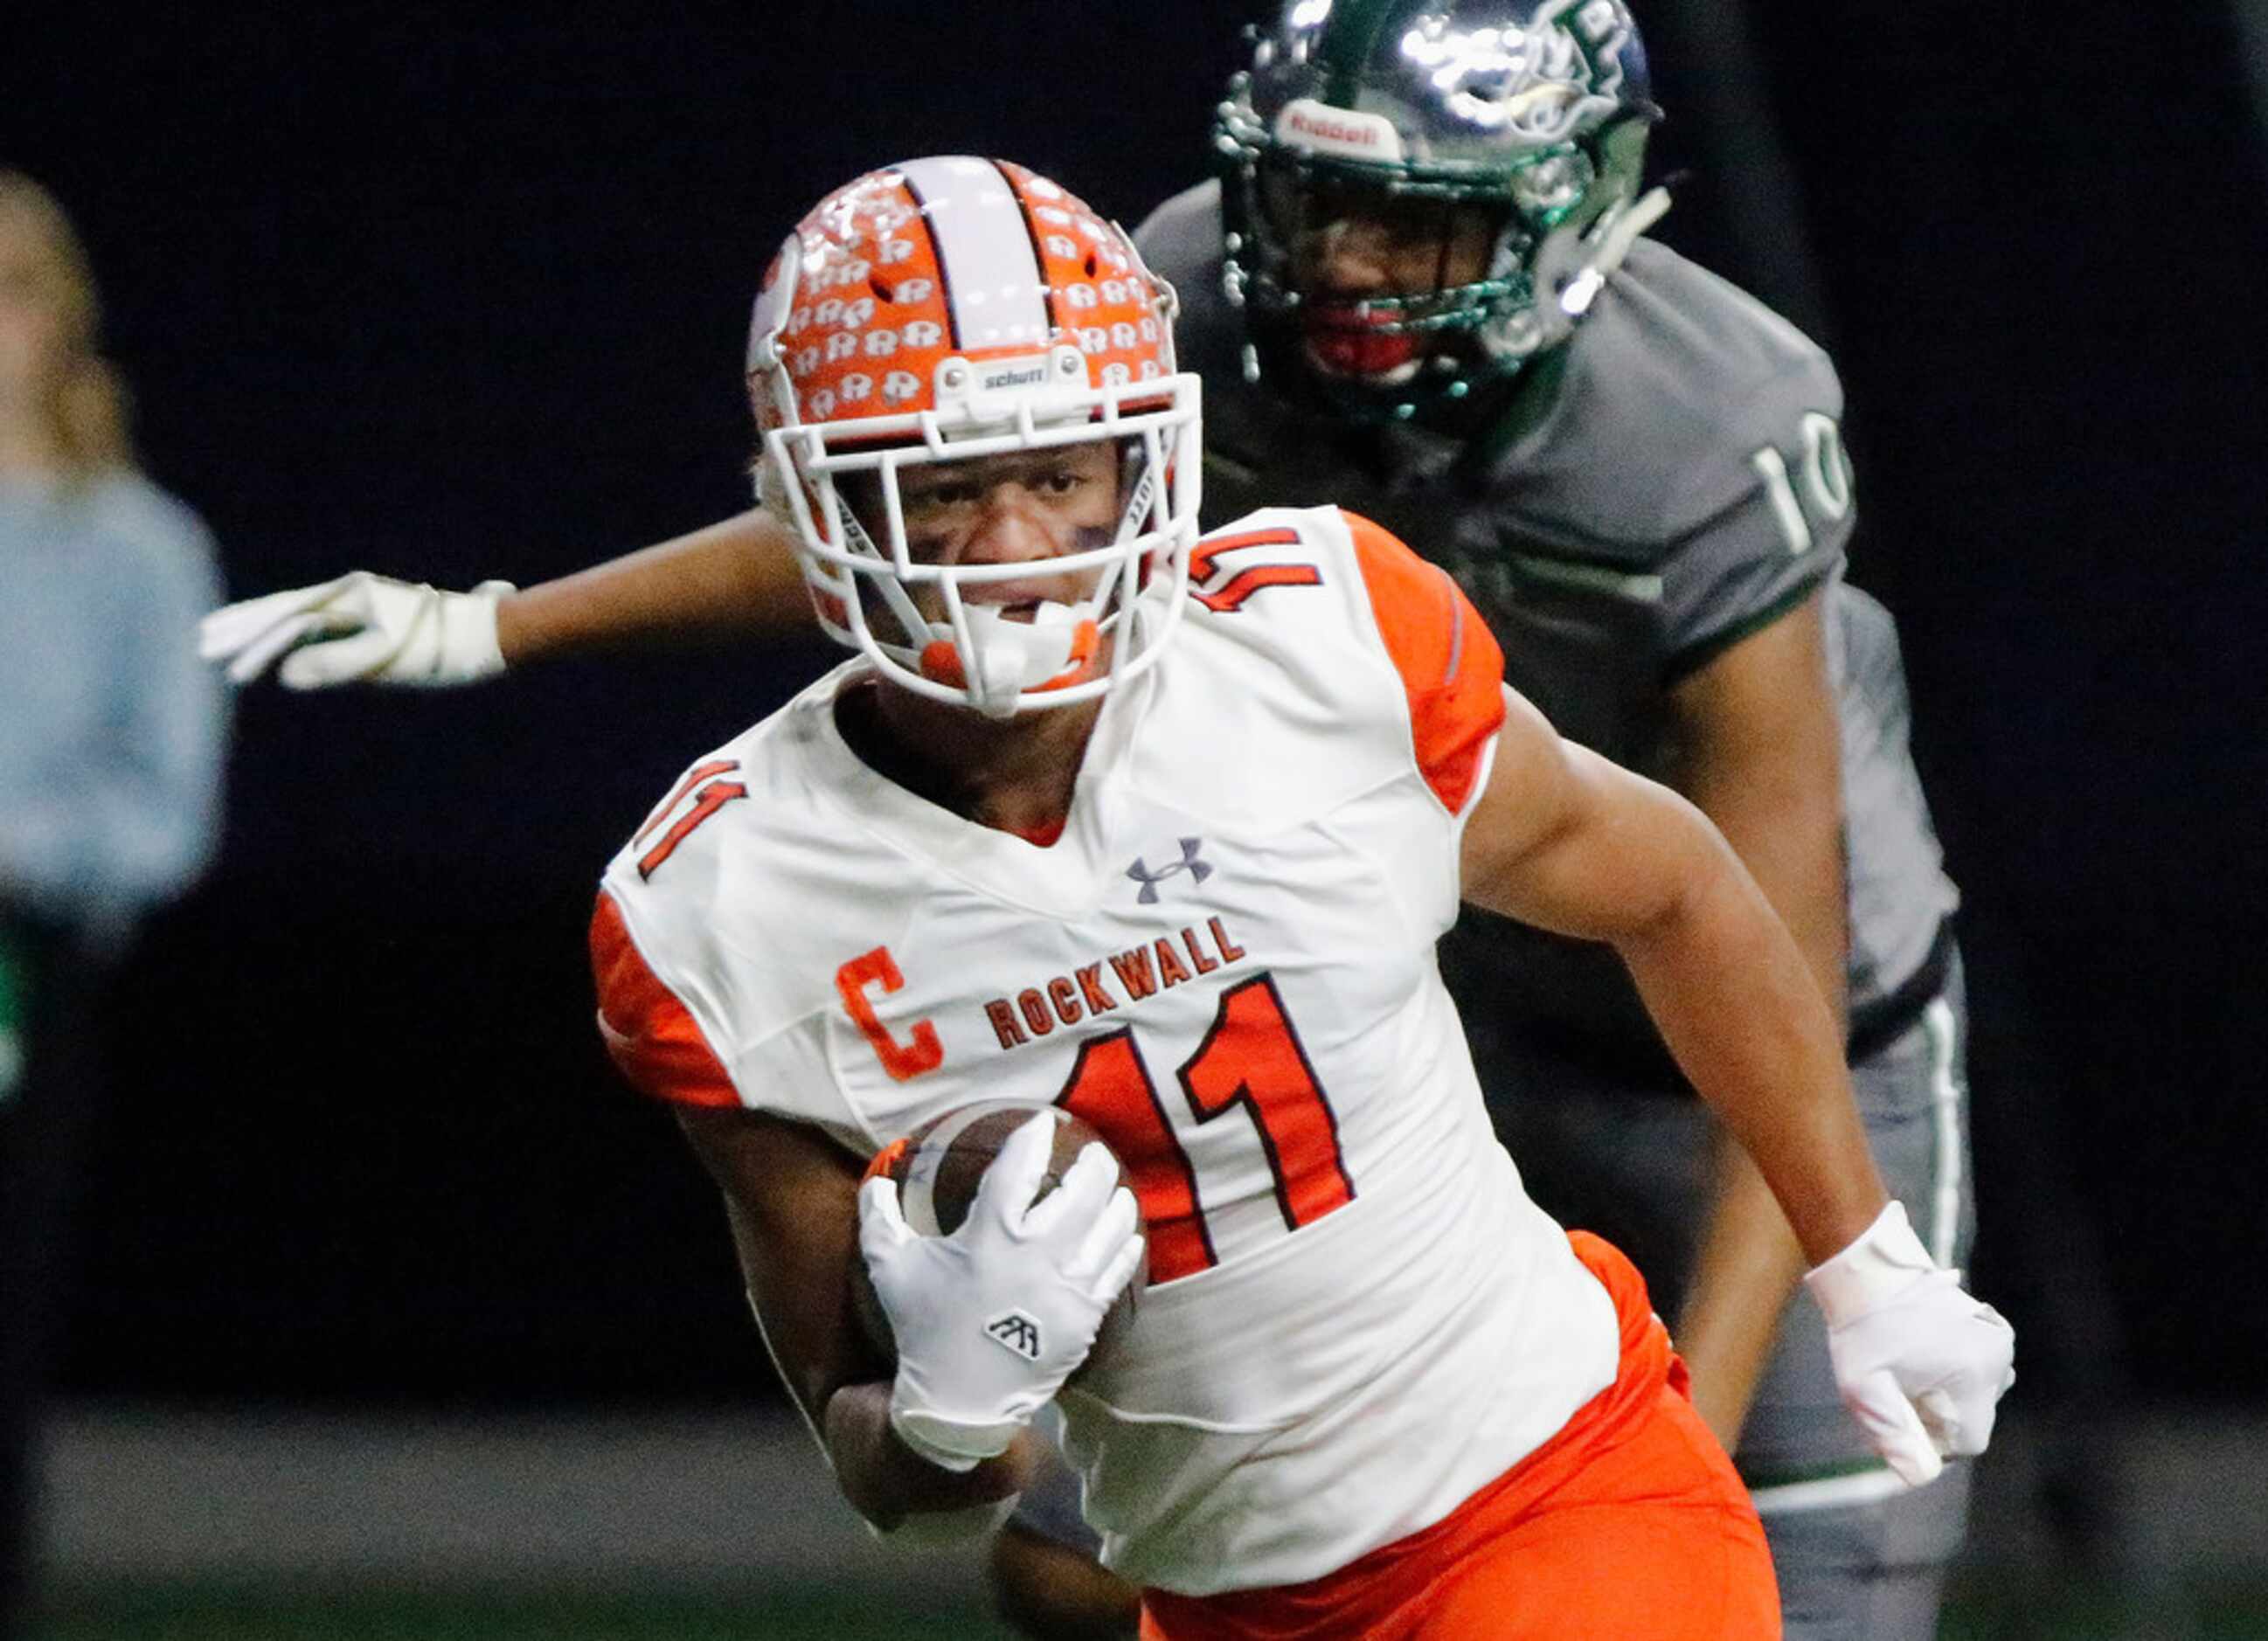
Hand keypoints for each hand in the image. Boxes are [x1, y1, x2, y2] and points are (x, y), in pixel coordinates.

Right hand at [199, 572, 512, 688]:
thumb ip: (335, 667)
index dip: (253, 643)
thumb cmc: (440, 649)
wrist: (483, 635)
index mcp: (350, 597)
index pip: (289, 620)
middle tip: (200, 643)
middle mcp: (348, 593)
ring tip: (218, 641)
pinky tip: (268, 649)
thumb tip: (285, 675)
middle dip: (242, 628)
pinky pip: (314, 626)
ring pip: (296, 615)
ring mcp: (355, 604)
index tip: (224, 663)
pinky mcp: (363, 618)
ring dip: (258, 630)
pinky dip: (286, 637)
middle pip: (283, 609)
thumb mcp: (387, 661)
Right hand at [858, 1115, 1143, 1472]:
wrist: (960, 1402)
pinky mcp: (1085, 1317)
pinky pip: (1116, 1271)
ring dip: (1114, 1202)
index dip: (1032, 1138)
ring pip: (1106, 1229)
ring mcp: (1066, 1286)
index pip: (1018, 1169)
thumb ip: (880, 1219)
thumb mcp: (892, 1269)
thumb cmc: (924, 1329)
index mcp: (990, 1236)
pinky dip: (1124, 1247)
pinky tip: (1127, 1234)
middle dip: (1092, 1166)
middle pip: (1079, 1193)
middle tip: (1094, 1154)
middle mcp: (1036, 1254)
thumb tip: (875, 1182)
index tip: (1043, 1121)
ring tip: (1115, 1188)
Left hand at [1805, 1201, 2015, 1486]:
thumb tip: (1919, 1478)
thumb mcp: (1864, 1388)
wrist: (1870, 1273)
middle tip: (1902, 1390)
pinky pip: (1984, 1369)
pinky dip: (1960, 1373)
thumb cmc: (1863, 1332)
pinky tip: (1928, 1354)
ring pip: (1981, 1395)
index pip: (1969, 1442)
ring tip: (1912, 1370)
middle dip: (1941, 1416)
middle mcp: (1997, 1361)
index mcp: (1973, 1378)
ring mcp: (1999, 1342)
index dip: (1936, 1441)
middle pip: (1976, 1418)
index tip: (1906, 1416)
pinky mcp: (1995, 1326)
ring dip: (1951, 1395)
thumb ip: (1893, 1434)